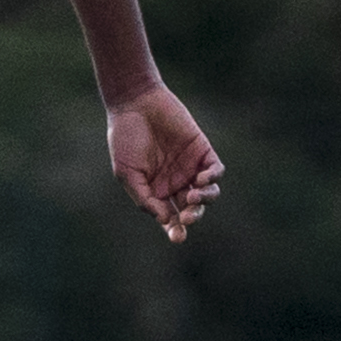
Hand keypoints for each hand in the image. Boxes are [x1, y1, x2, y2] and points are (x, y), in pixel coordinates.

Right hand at [102, 84, 224, 245]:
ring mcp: (190, 167)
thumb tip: (164, 219)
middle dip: (192, 217)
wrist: (135, 103)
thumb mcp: (127, 173)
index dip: (175, 230)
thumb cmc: (125, 138)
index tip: (178, 237)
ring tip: (193, 196)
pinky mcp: (201, 150)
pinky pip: (216, 170)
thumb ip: (144, 198)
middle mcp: (175, 182)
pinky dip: (213, 178)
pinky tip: (201, 178)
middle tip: (187, 217)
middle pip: (192, 209)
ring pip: (208, 193)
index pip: (170, 217)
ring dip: (204, 200)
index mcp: (156, 191)